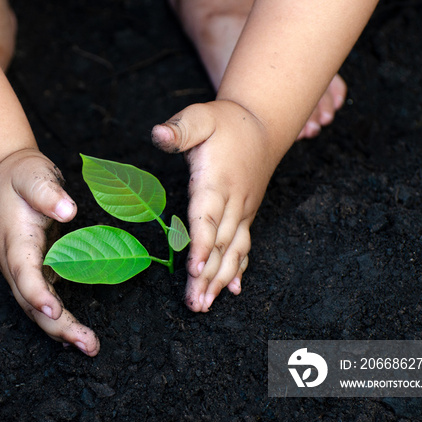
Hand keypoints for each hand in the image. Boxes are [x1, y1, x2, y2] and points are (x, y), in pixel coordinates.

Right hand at [0, 149, 99, 355]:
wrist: (1, 181)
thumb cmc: (20, 177)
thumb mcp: (32, 174)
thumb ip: (47, 191)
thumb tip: (68, 210)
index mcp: (15, 241)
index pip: (24, 272)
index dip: (37, 292)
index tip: (54, 310)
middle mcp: (15, 263)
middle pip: (31, 302)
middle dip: (58, 326)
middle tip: (89, 344)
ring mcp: (23, 272)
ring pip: (37, 310)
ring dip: (62, 331)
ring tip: (90, 347)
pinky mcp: (34, 274)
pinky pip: (44, 304)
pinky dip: (60, 323)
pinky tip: (78, 338)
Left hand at [152, 100, 276, 311]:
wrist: (263, 124)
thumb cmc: (226, 122)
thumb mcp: (201, 116)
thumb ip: (180, 128)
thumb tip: (158, 134)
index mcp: (217, 181)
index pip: (208, 218)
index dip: (201, 244)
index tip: (195, 269)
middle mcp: (234, 202)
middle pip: (219, 244)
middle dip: (207, 276)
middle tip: (195, 304)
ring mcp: (243, 211)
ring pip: (232, 251)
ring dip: (219, 281)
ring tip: (204, 305)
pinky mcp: (246, 216)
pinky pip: (243, 246)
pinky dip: (237, 270)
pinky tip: (231, 291)